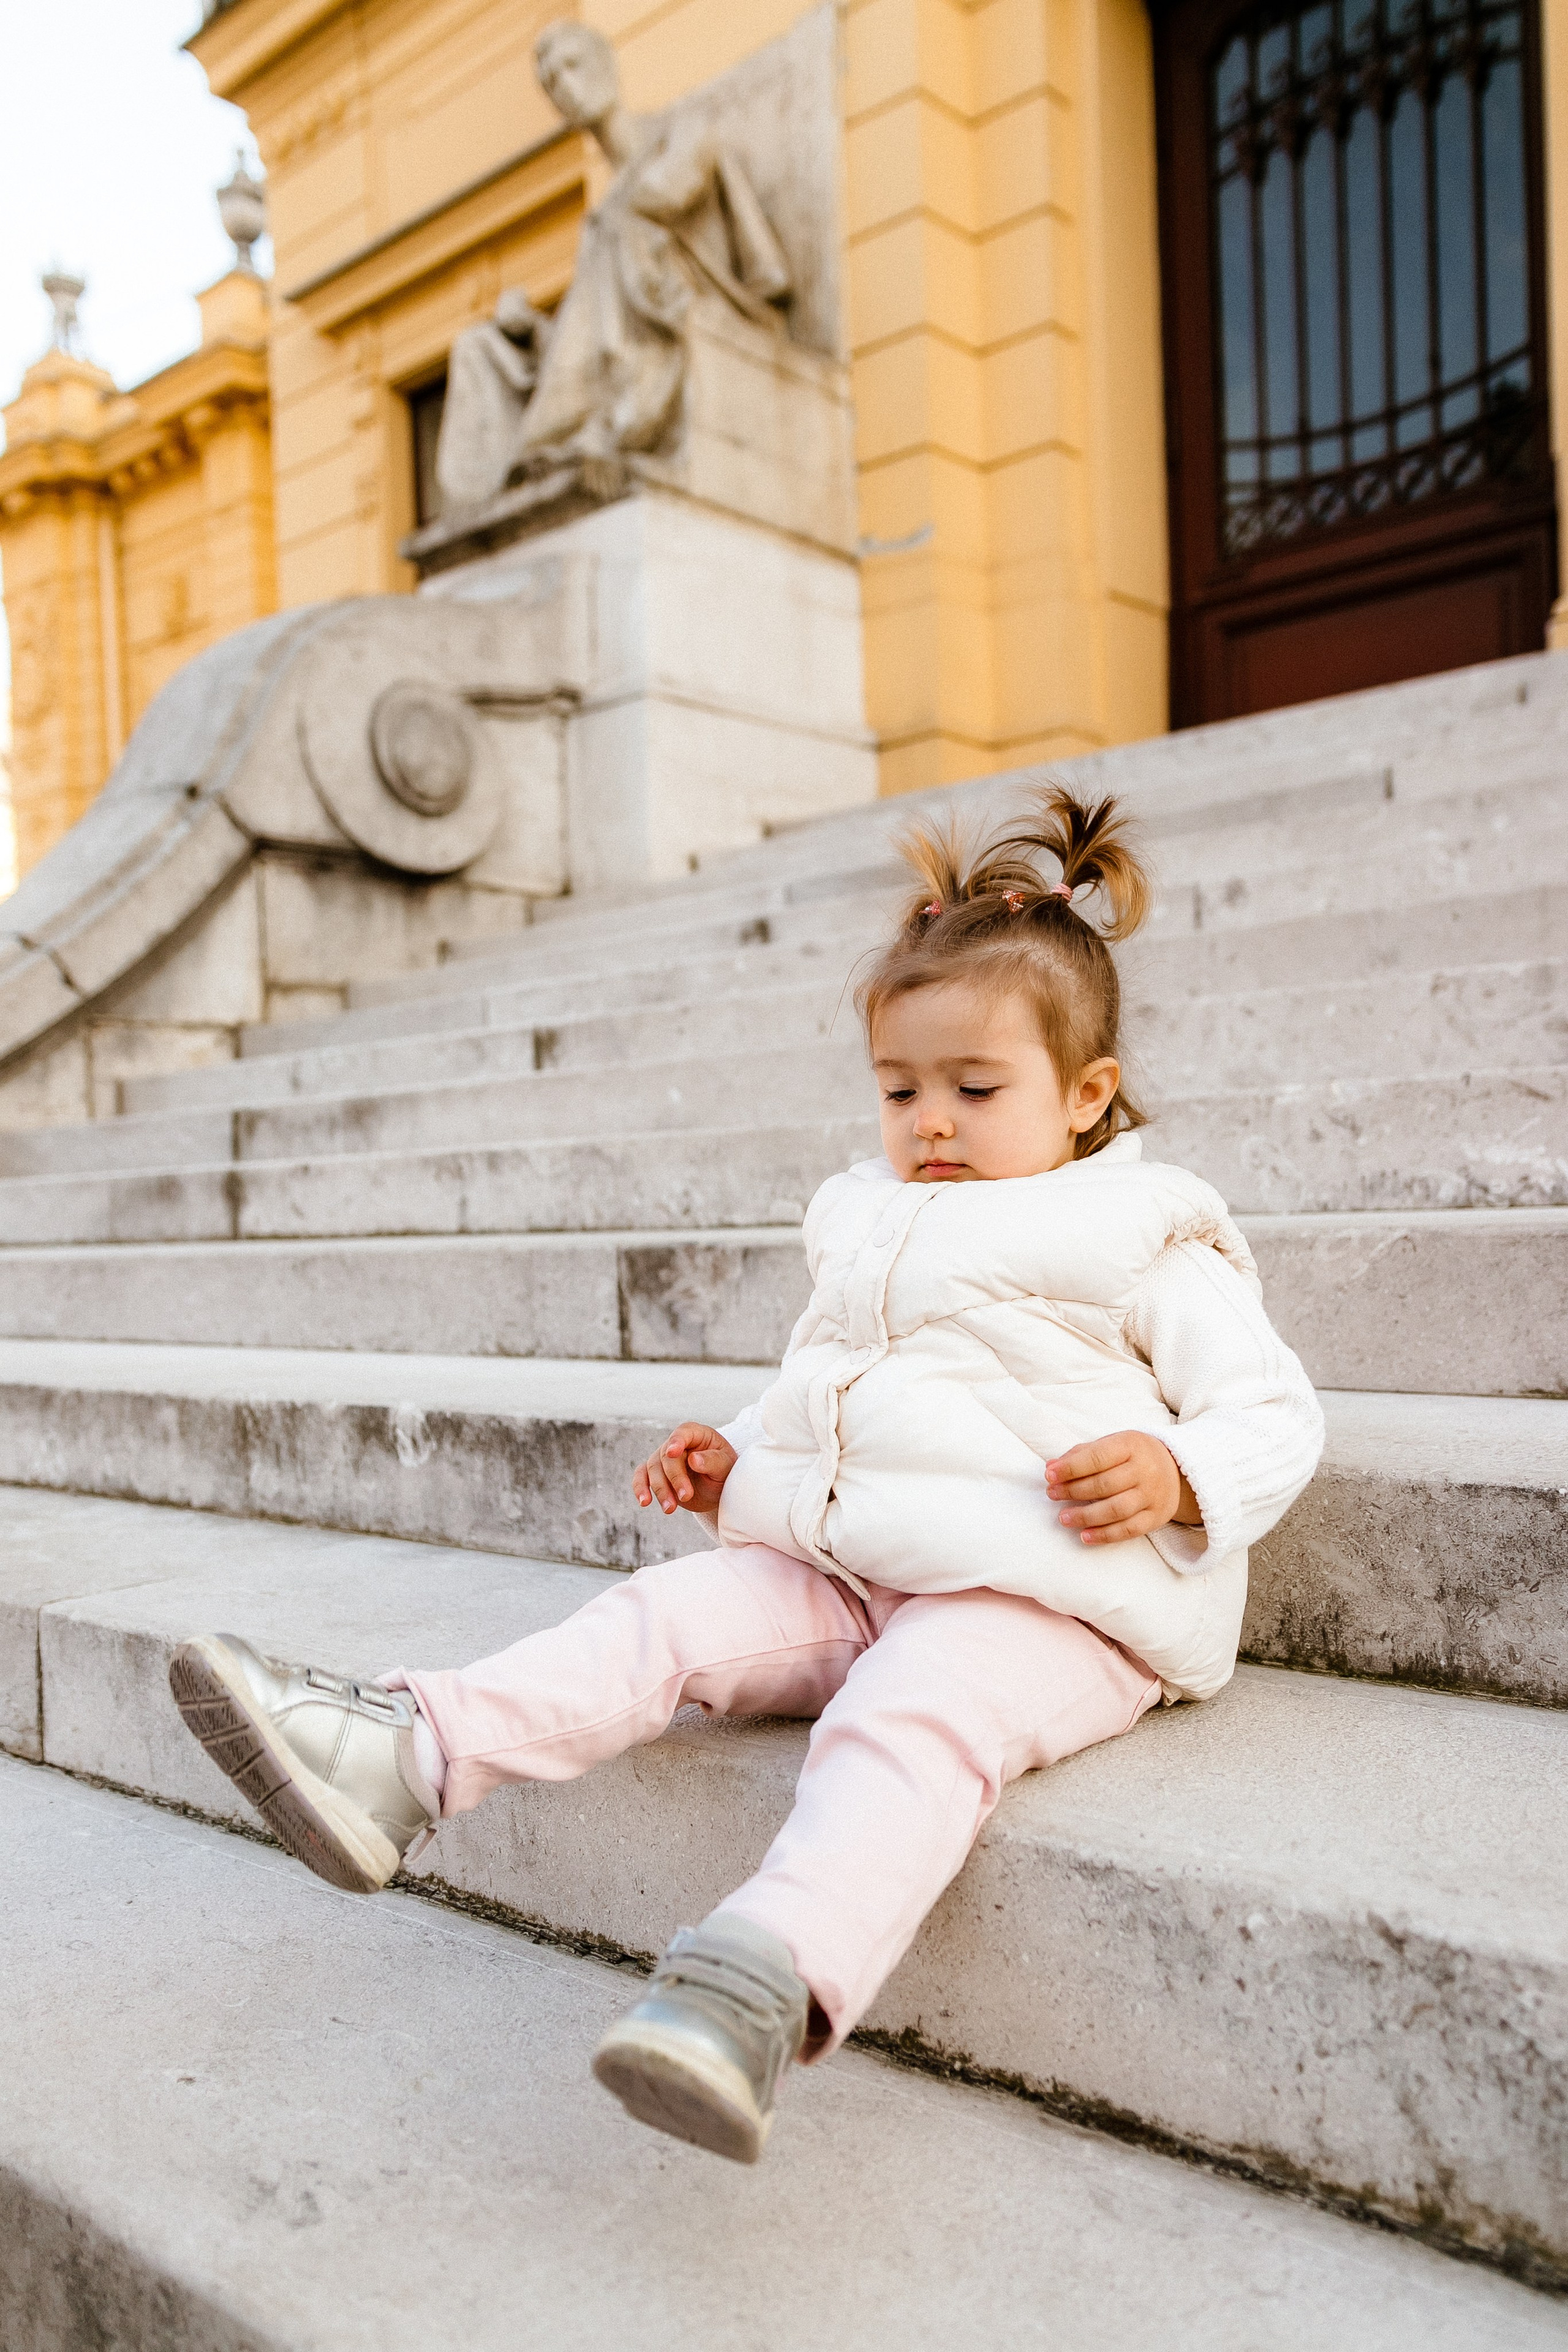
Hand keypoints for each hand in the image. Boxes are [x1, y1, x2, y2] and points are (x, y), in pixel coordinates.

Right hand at [633, 1423, 737, 1515]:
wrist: (717, 1489)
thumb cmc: (724, 1473)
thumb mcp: (726, 1467)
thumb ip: (713, 1461)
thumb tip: (694, 1459)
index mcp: (697, 1435)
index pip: (683, 1432)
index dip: (677, 1441)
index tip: (673, 1452)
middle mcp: (677, 1443)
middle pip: (667, 1456)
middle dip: (674, 1478)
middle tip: (686, 1496)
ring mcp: (664, 1458)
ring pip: (653, 1469)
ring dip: (660, 1490)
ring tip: (670, 1509)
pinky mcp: (656, 1474)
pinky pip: (642, 1476)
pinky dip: (640, 1488)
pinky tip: (644, 1502)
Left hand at [1045, 1431, 1201, 1545]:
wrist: (1177, 1470)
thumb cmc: (1134, 1456)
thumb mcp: (1113, 1444)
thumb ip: (1083, 1454)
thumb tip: (1052, 1467)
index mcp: (1131, 1445)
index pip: (1097, 1457)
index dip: (1071, 1467)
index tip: (1049, 1475)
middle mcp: (1145, 1470)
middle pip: (1104, 1485)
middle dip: (1073, 1491)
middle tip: (1052, 1495)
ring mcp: (1152, 1495)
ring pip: (1116, 1509)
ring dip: (1086, 1516)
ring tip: (1064, 1518)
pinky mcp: (1156, 1517)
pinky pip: (1129, 1530)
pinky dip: (1105, 1535)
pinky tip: (1085, 1536)